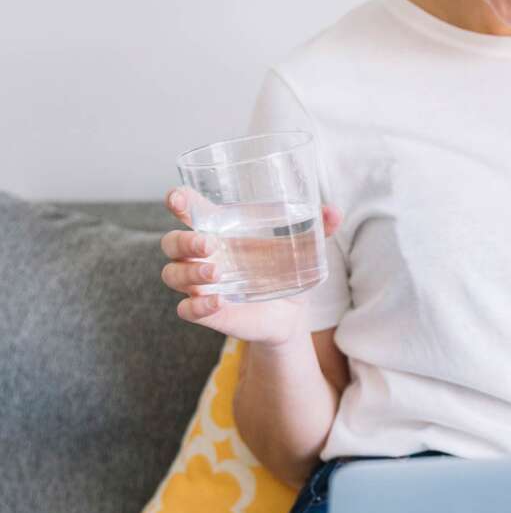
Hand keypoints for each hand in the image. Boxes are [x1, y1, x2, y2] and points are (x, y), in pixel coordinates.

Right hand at [160, 185, 342, 345]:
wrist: (290, 313)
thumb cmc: (286, 269)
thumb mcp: (304, 248)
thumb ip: (319, 229)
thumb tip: (335, 212)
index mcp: (221, 230)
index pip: (188, 210)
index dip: (178, 201)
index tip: (177, 198)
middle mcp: (204, 255)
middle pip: (172, 243)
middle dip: (183, 241)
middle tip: (208, 244)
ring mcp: (202, 285)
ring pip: (172, 275)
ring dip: (189, 272)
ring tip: (215, 273)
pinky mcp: (208, 312)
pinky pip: (186, 310)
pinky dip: (197, 306)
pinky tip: (217, 302)